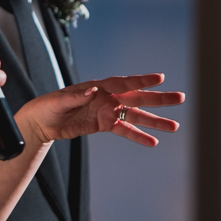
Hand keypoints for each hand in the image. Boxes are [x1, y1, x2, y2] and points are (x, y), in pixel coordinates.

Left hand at [20, 74, 182, 146]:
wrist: (41, 122)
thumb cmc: (48, 105)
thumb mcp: (58, 101)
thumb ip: (75, 97)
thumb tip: (92, 91)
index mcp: (97, 87)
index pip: (123, 83)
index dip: (141, 80)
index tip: (160, 78)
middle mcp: (107, 97)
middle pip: (136, 98)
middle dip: (158, 99)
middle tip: (180, 98)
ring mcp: (107, 111)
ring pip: (136, 116)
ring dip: (155, 121)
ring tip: (174, 126)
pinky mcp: (104, 125)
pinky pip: (125, 131)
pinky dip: (139, 137)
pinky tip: (153, 141)